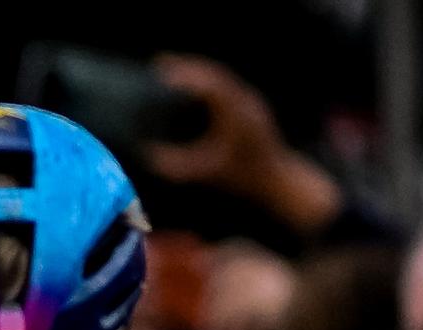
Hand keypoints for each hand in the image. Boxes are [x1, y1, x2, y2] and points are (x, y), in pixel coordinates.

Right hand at [143, 58, 341, 233]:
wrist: (276, 177)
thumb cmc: (241, 175)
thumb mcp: (204, 173)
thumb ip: (175, 165)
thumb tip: (147, 154)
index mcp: (236, 113)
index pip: (209, 84)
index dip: (185, 74)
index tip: (162, 70)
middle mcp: (245, 100)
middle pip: (215, 74)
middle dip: (187, 66)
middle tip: (161, 60)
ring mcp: (250, 100)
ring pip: (221, 77)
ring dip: (197, 71)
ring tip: (172, 67)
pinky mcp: (250, 105)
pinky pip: (226, 85)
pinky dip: (206, 81)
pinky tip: (192, 84)